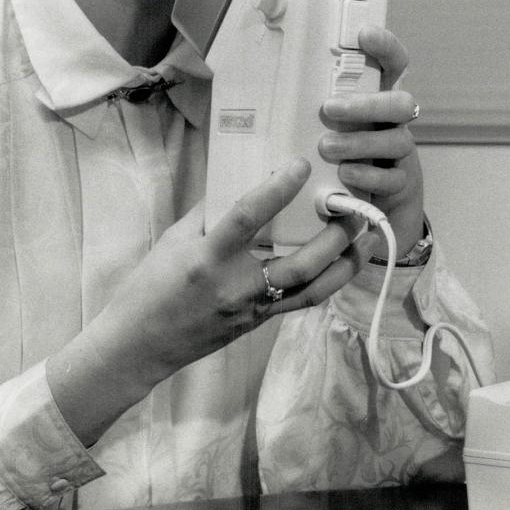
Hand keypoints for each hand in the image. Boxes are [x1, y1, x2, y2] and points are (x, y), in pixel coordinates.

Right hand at [47, 158, 377, 446]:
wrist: (139, 344)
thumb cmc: (151, 287)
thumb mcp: (174, 240)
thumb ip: (209, 211)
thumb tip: (242, 179)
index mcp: (207, 258)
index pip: (247, 217)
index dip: (277, 188)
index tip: (301, 164)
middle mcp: (235, 287)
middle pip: (299, 263)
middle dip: (334, 237)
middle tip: (355, 209)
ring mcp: (251, 310)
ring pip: (312, 290)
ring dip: (345, 265)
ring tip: (369, 240)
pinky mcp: (258, 323)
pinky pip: (301, 301)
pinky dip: (326, 282)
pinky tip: (343, 264)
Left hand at [319, 25, 423, 258]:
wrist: (374, 203)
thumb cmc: (343, 151)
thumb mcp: (331, 123)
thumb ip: (315, 106)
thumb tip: (265, 85)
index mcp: (379, 99)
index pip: (394, 64)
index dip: (386, 46)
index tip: (364, 35)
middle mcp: (395, 123)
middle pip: (402, 103)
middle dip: (367, 104)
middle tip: (329, 108)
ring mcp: (401, 152)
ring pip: (397, 140)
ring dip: (360, 142)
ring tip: (326, 147)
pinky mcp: (401, 182)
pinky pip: (393, 177)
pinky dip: (367, 175)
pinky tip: (346, 174)